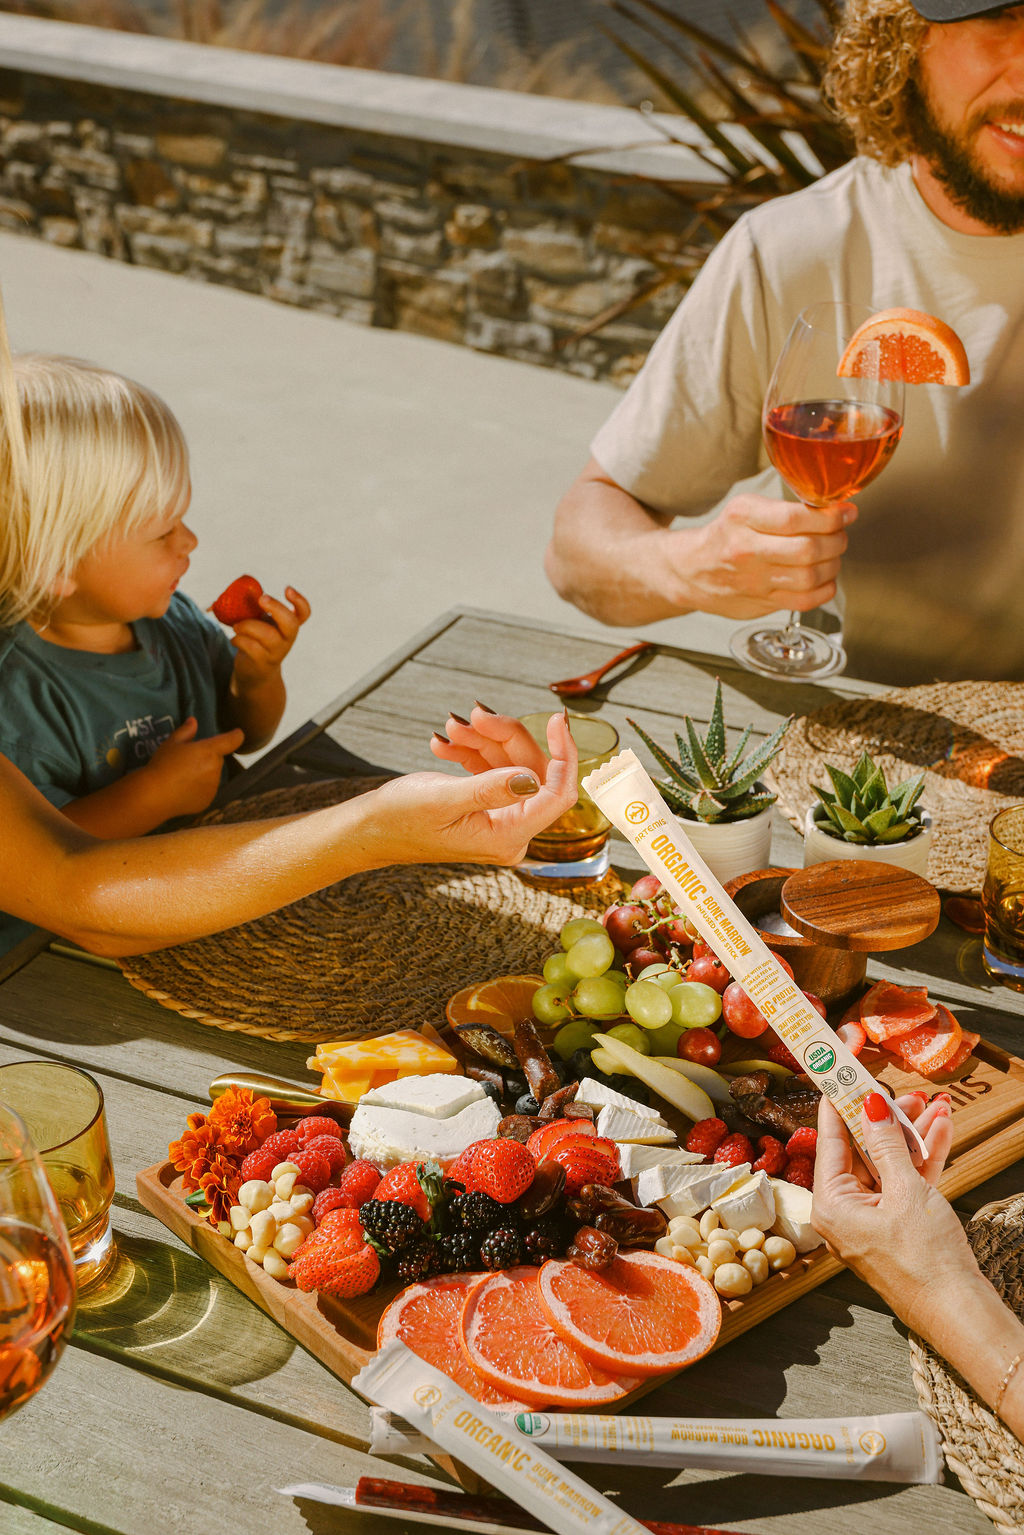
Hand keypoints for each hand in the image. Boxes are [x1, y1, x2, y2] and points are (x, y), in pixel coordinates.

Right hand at [142, 718, 244, 818]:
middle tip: (186, 761)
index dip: (235, 736)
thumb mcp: (171, 743)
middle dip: (207, 758)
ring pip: (213, 775)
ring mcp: (213, 786)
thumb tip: (193, 721)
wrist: (154, 795)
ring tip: (182, 777)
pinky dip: (200, 788)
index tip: (237, 734)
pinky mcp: (208, 800)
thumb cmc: (162, 765)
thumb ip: (185, 731)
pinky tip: (183, 788)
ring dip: (204, 774)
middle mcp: (215, 768)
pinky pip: (208, 790)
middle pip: (217, 759)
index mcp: (209, 751)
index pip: (232, 740)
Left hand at [230, 586, 310, 686]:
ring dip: (247, 625)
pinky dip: (238, 639)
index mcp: (288, 626)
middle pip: (291, 623)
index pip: (304, 613)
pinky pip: (250, 646)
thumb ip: (254, 609)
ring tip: (236, 626)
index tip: (287, 589)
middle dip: (276, 608)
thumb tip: (239, 591)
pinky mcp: (262, 662)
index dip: (299, 601)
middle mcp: (287, 639)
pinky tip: (235, 640)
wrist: (255, 673)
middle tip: (261, 598)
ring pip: (267, 635)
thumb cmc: (256, 641)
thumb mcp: (259, 623)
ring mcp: (276, 652)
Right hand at [365, 710, 576, 866]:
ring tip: (451, 727)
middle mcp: (510, 831)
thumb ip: (490, 789)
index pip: (557, 795)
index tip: (557, 718)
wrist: (367, 830)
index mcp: (507, 837)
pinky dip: (472, 751)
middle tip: (473, 713)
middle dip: (503, 736)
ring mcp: (498, 819)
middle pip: (532, 771)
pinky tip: (445, 743)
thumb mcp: (443, 799)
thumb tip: (532, 779)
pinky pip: (491, 770)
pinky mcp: (484, 808)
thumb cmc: (398, 819)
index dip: (563, 753)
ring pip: (510, 764)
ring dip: (482, 740)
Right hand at [679, 492, 855, 619]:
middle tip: (840, 534)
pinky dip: (824, 589)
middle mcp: (746, 550)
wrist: (689, 570)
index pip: (796, 518)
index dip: (831, 516)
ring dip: (833, 564)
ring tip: (832, 555)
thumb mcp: (744, 509)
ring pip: (810, 576)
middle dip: (836, 540)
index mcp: (742, 518)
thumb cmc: (724, 536)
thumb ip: (783, 510)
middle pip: (807, 549)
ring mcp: (753, 580)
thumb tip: (831, 510)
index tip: (846, 513)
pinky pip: (804, 601)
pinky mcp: (761, 603)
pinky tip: (823, 578)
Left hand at [812, 1092, 976, 1337]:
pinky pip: (904, 1184)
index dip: (838, 1104)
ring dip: (911, 1135)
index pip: (831, 1141)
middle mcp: (845, 1212)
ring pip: (887, 1165)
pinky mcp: (898, 1226)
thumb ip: (886, 1144)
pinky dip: (922, 1159)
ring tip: (931, 1104)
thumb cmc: (924, 1258)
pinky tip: (940, 1130)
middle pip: (861, 1151)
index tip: (839, 1074)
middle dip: (886, 1119)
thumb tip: (870, 1105)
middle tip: (903, 1092)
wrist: (959, 1310)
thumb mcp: (905, 1190)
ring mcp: (872, 1220)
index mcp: (831, 1204)